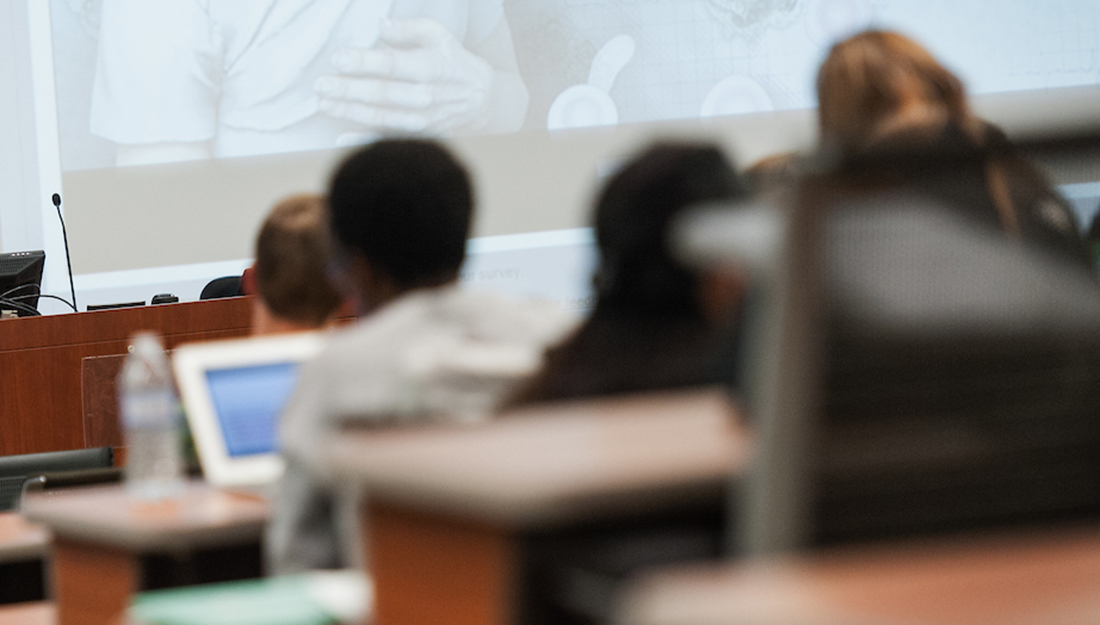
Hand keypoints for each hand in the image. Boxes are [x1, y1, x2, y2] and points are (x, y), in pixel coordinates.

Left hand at [314, 18, 494, 133]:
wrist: (482, 102)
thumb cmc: (454, 63)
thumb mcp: (440, 36)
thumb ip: (411, 29)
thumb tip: (381, 26)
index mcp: (431, 68)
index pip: (392, 65)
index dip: (363, 62)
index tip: (338, 59)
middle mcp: (426, 97)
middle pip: (382, 94)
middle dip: (349, 90)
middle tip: (322, 85)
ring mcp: (422, 121)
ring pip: (381, 117)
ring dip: (350, 112)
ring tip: (325, 103)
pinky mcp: (419, 136)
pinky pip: (388, 140)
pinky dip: (364, 141)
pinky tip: (341, 138)